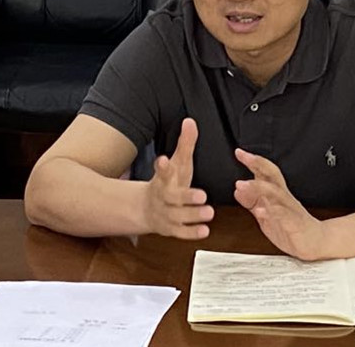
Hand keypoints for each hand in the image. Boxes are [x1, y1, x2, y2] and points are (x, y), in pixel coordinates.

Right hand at [143, 118, 213, 238]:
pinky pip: (180, 232)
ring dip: (193, 215)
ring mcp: (166, 213)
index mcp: (164, 178)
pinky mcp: (170, 228)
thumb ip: (185, 144)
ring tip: (209, 212)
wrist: (145, 208)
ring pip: (178, 216)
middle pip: (172, 196)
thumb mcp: (177, 163)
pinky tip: (205, 231)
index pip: (162, 170)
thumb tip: (190, 121)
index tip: (163, 159)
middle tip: (202, 195)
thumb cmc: (168, 182)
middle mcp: (163, 196)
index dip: (162, 165)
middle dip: (186, 196)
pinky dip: (191, 233)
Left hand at [233, 149, 325, 260]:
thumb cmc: (292, 226)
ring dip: (258, 187)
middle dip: (259, 164)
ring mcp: (290, 209)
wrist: (316, 242)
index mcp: (278, 194)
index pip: (266, 172)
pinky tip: (259, 211)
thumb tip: (238, 190)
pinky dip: (271, 212)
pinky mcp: (294, 224)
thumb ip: (253, 202)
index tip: (240, 152)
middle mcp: (284, 198)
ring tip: (242, 185)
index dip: (254, 161)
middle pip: (273, 175)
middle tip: (245, 157)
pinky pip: (283, 216)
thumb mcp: (267, 213)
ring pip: (276, 193)